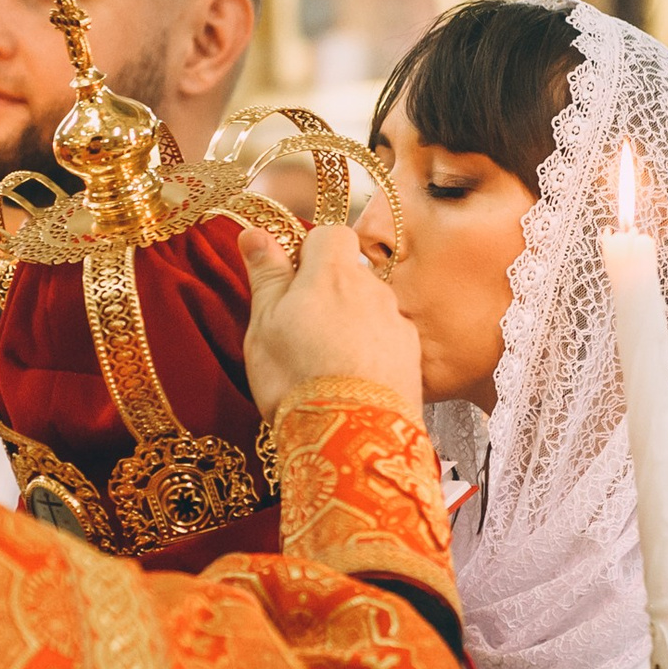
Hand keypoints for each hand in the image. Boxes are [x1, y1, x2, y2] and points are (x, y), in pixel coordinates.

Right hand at [238, 225, 422, 417]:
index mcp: (332, 274)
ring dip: (351, 323)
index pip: (330, 234)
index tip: (291, 282)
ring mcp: (396, 322)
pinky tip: (351, 381)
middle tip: (302, 330)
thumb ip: (266, 274)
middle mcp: (372, 289)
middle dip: (329, 292)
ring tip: (326, 364)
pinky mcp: (411, 356)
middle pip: (351, 273)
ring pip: (369, 308)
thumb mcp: (264, 324)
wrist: (351, 437)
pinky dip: (371, 351)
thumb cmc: (297, 378)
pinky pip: (387, 339)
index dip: (310, 253)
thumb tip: (256, 231)